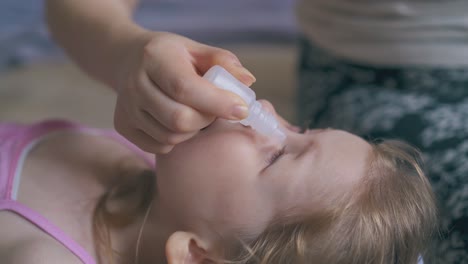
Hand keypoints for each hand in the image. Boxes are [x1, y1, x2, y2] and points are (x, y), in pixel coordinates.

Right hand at [114, 31, 255, 152]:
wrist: (128, 60)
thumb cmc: (171, 56)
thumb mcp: (197, 50)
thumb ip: (224, 62)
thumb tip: (248, 81)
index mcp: (155, 58)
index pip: (185, 88)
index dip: (217, 102)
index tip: (242, 109)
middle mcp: (135, 84)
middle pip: (178, 119)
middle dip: (206, 119)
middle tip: (214, 110)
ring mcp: (126, 108)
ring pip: (171, 136)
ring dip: (193, 130)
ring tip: (195, 112)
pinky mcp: (123, 126)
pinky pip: (159, 146)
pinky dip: (176, 139)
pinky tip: (178, 121)